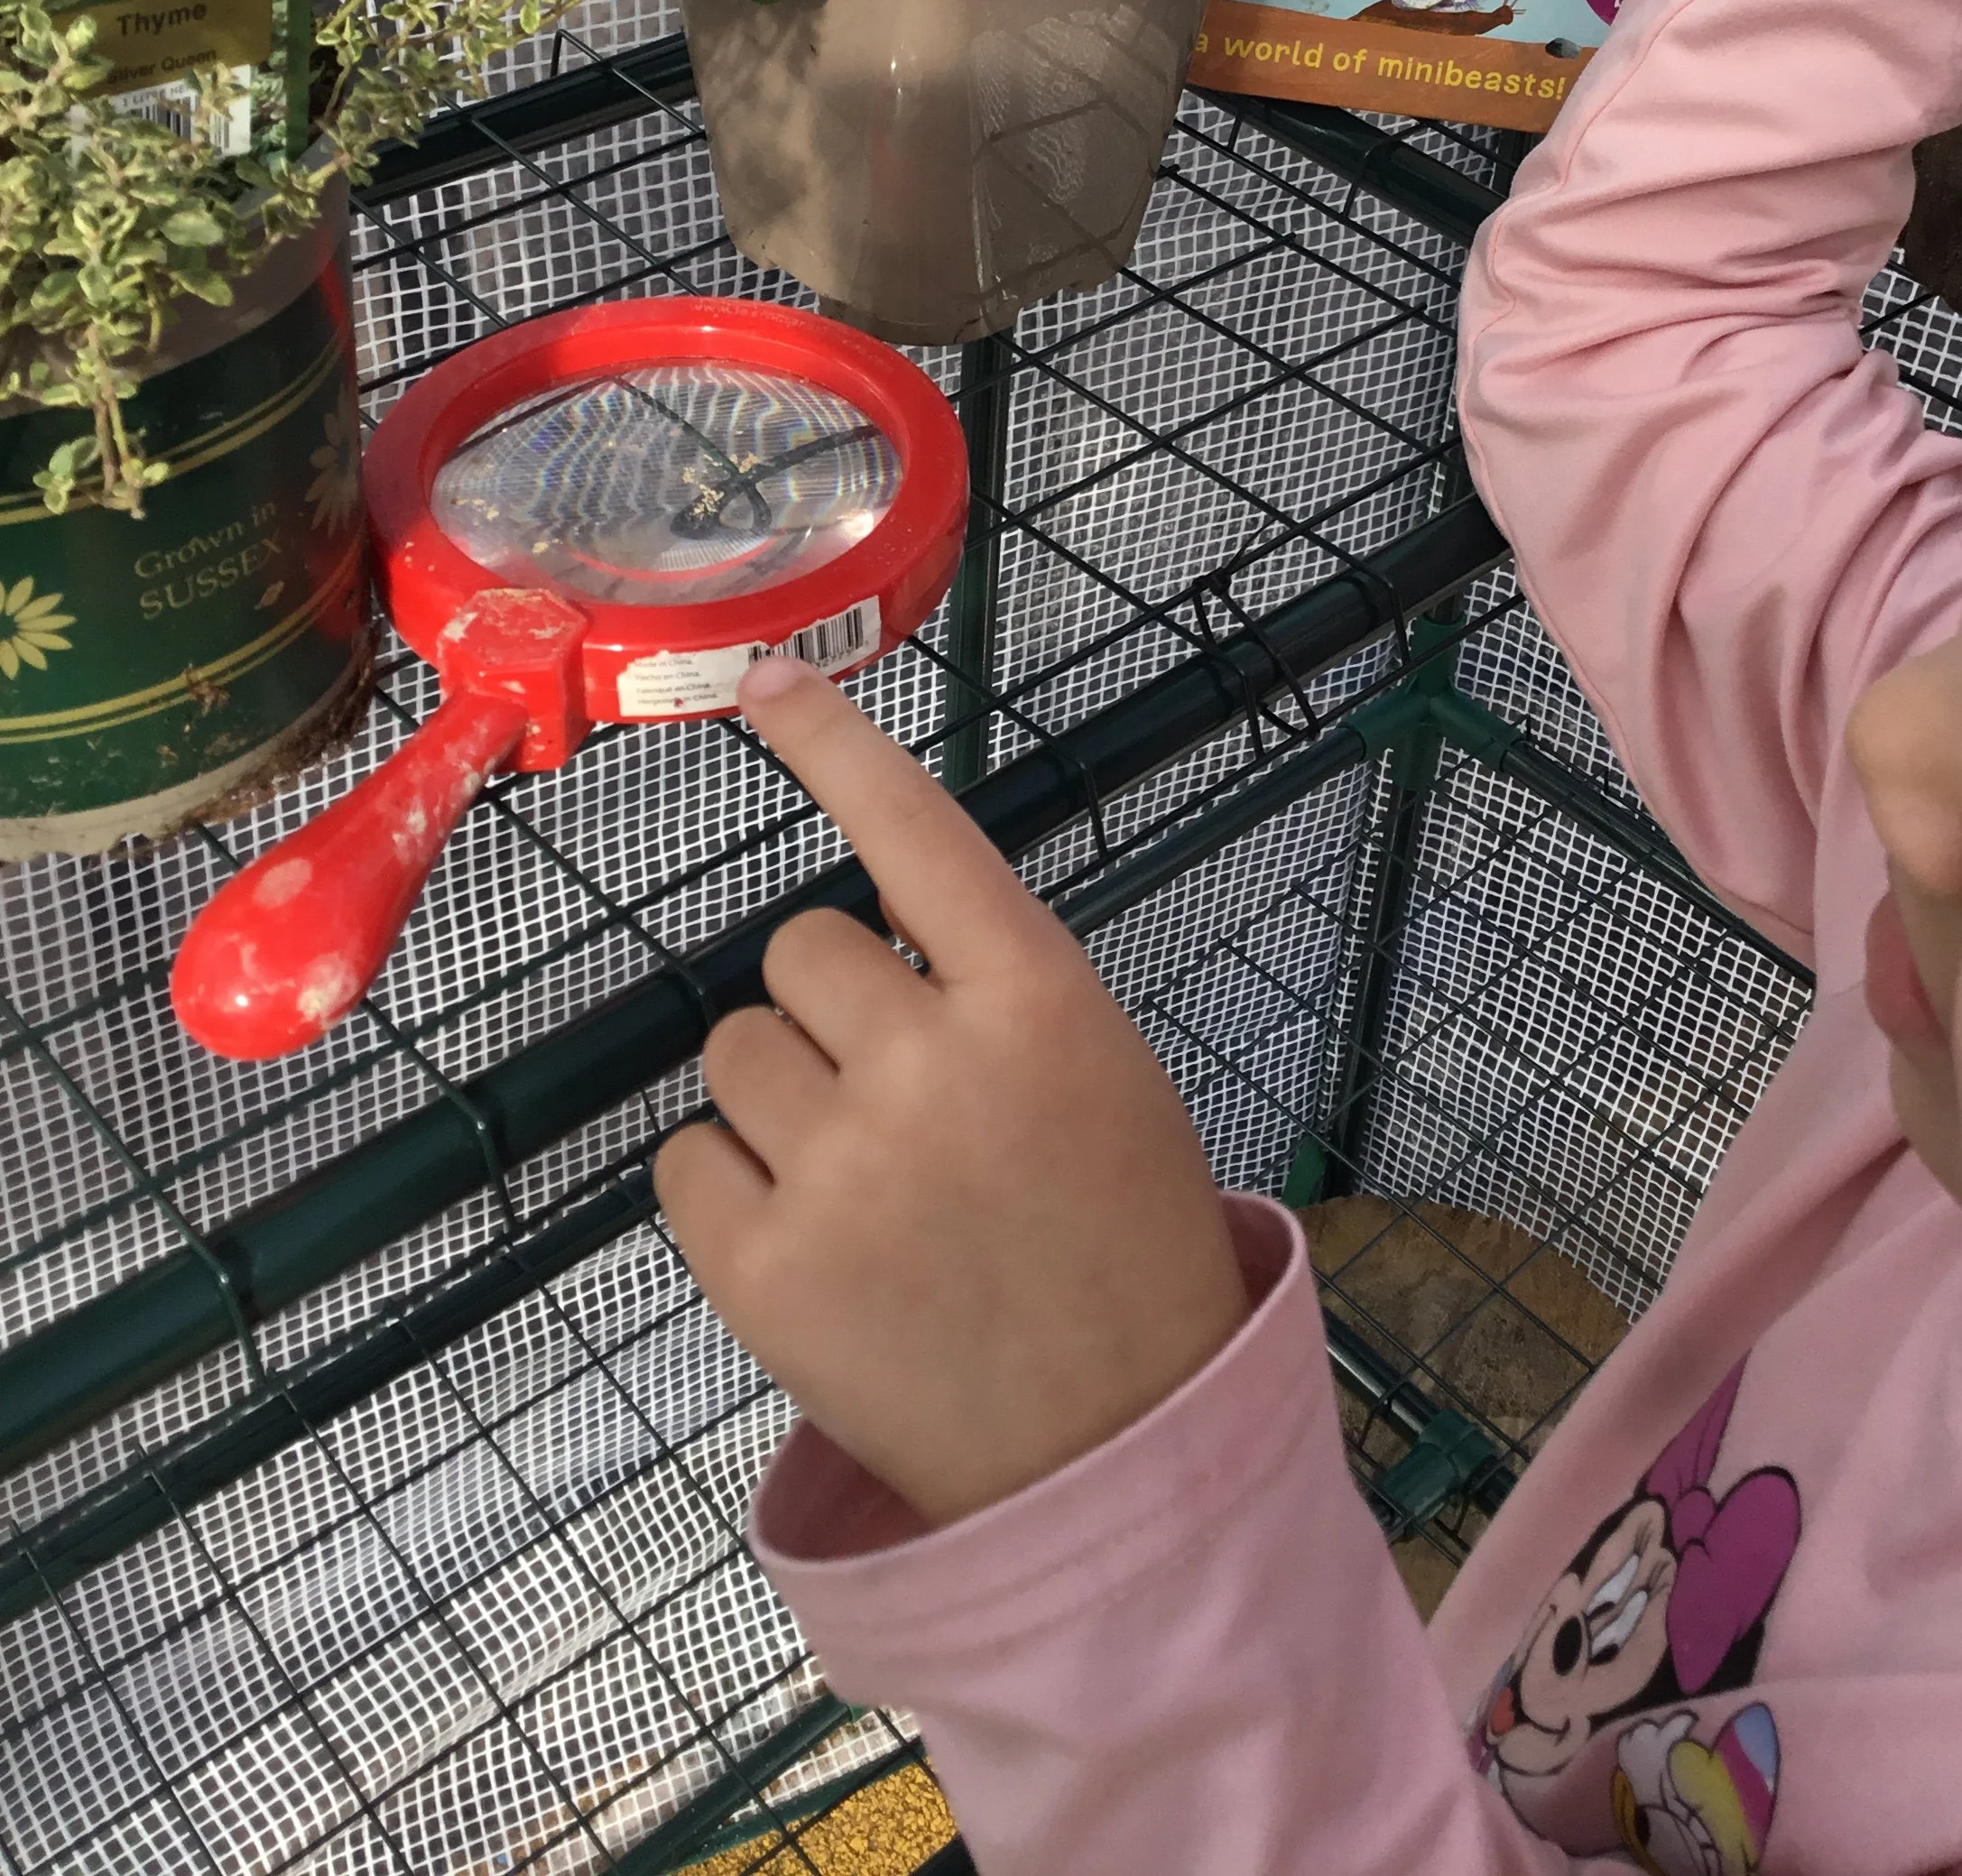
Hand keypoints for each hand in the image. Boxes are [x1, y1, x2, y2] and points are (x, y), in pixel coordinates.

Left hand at [654, 659, 1250, 1529]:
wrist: (1111, 1441)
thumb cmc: (1109, 1234)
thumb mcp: (1094, 1069)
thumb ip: (986, 984)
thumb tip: (854, 918)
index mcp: (1037, 999)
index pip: (914, 830)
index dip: (835, 745)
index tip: (766, 681)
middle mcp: (935, 1063)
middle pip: (794, 950)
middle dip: (828, 1008)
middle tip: (896, 1099)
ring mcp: (843, 1168)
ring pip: (732, 1051)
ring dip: (779, 1100)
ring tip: (865, 1187)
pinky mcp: (761, 1269)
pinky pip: (686, 1162)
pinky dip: (732, 1194)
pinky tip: (817, 1246)